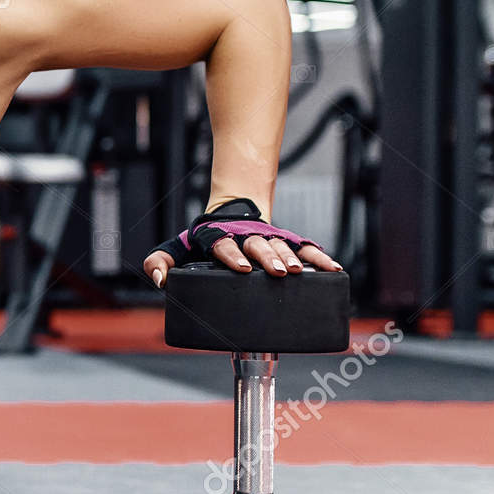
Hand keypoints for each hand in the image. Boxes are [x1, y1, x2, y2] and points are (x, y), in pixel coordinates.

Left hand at [142, 197, 342, 288]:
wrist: (229, 214)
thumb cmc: (203, 239)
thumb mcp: (178, 247)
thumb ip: (160, 261)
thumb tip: (160, 279)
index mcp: (219, 238)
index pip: (224, 245)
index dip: (232, 255)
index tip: (241, 268)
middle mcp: (246, 237)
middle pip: (258, 245)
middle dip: (269, 258)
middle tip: (280, 272)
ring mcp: (267, 238)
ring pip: (282, 246)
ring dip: (293, 258)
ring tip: (302, 271)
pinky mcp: (285, 241)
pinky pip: (305, 248)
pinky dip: (319, 257)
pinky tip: (333, 268)